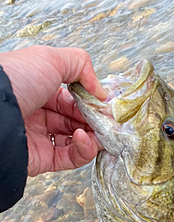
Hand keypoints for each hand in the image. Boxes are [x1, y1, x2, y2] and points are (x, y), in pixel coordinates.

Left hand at [0, 45, 106, 175]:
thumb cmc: (15, 81)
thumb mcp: (50, 59)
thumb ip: (81, 66)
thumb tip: (100, 91)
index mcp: (37, 90)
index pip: (71, 99)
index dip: (90, 102)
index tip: (105, 104)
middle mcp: (37, 114)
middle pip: (76, 121)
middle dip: (95, 121)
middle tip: (108, 121)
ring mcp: (40, 138)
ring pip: (76, 141)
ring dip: (93, 137)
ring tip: (99, 132)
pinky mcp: (42, 159)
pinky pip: (71, 158)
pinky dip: (83, 149)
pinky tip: (84, 138)